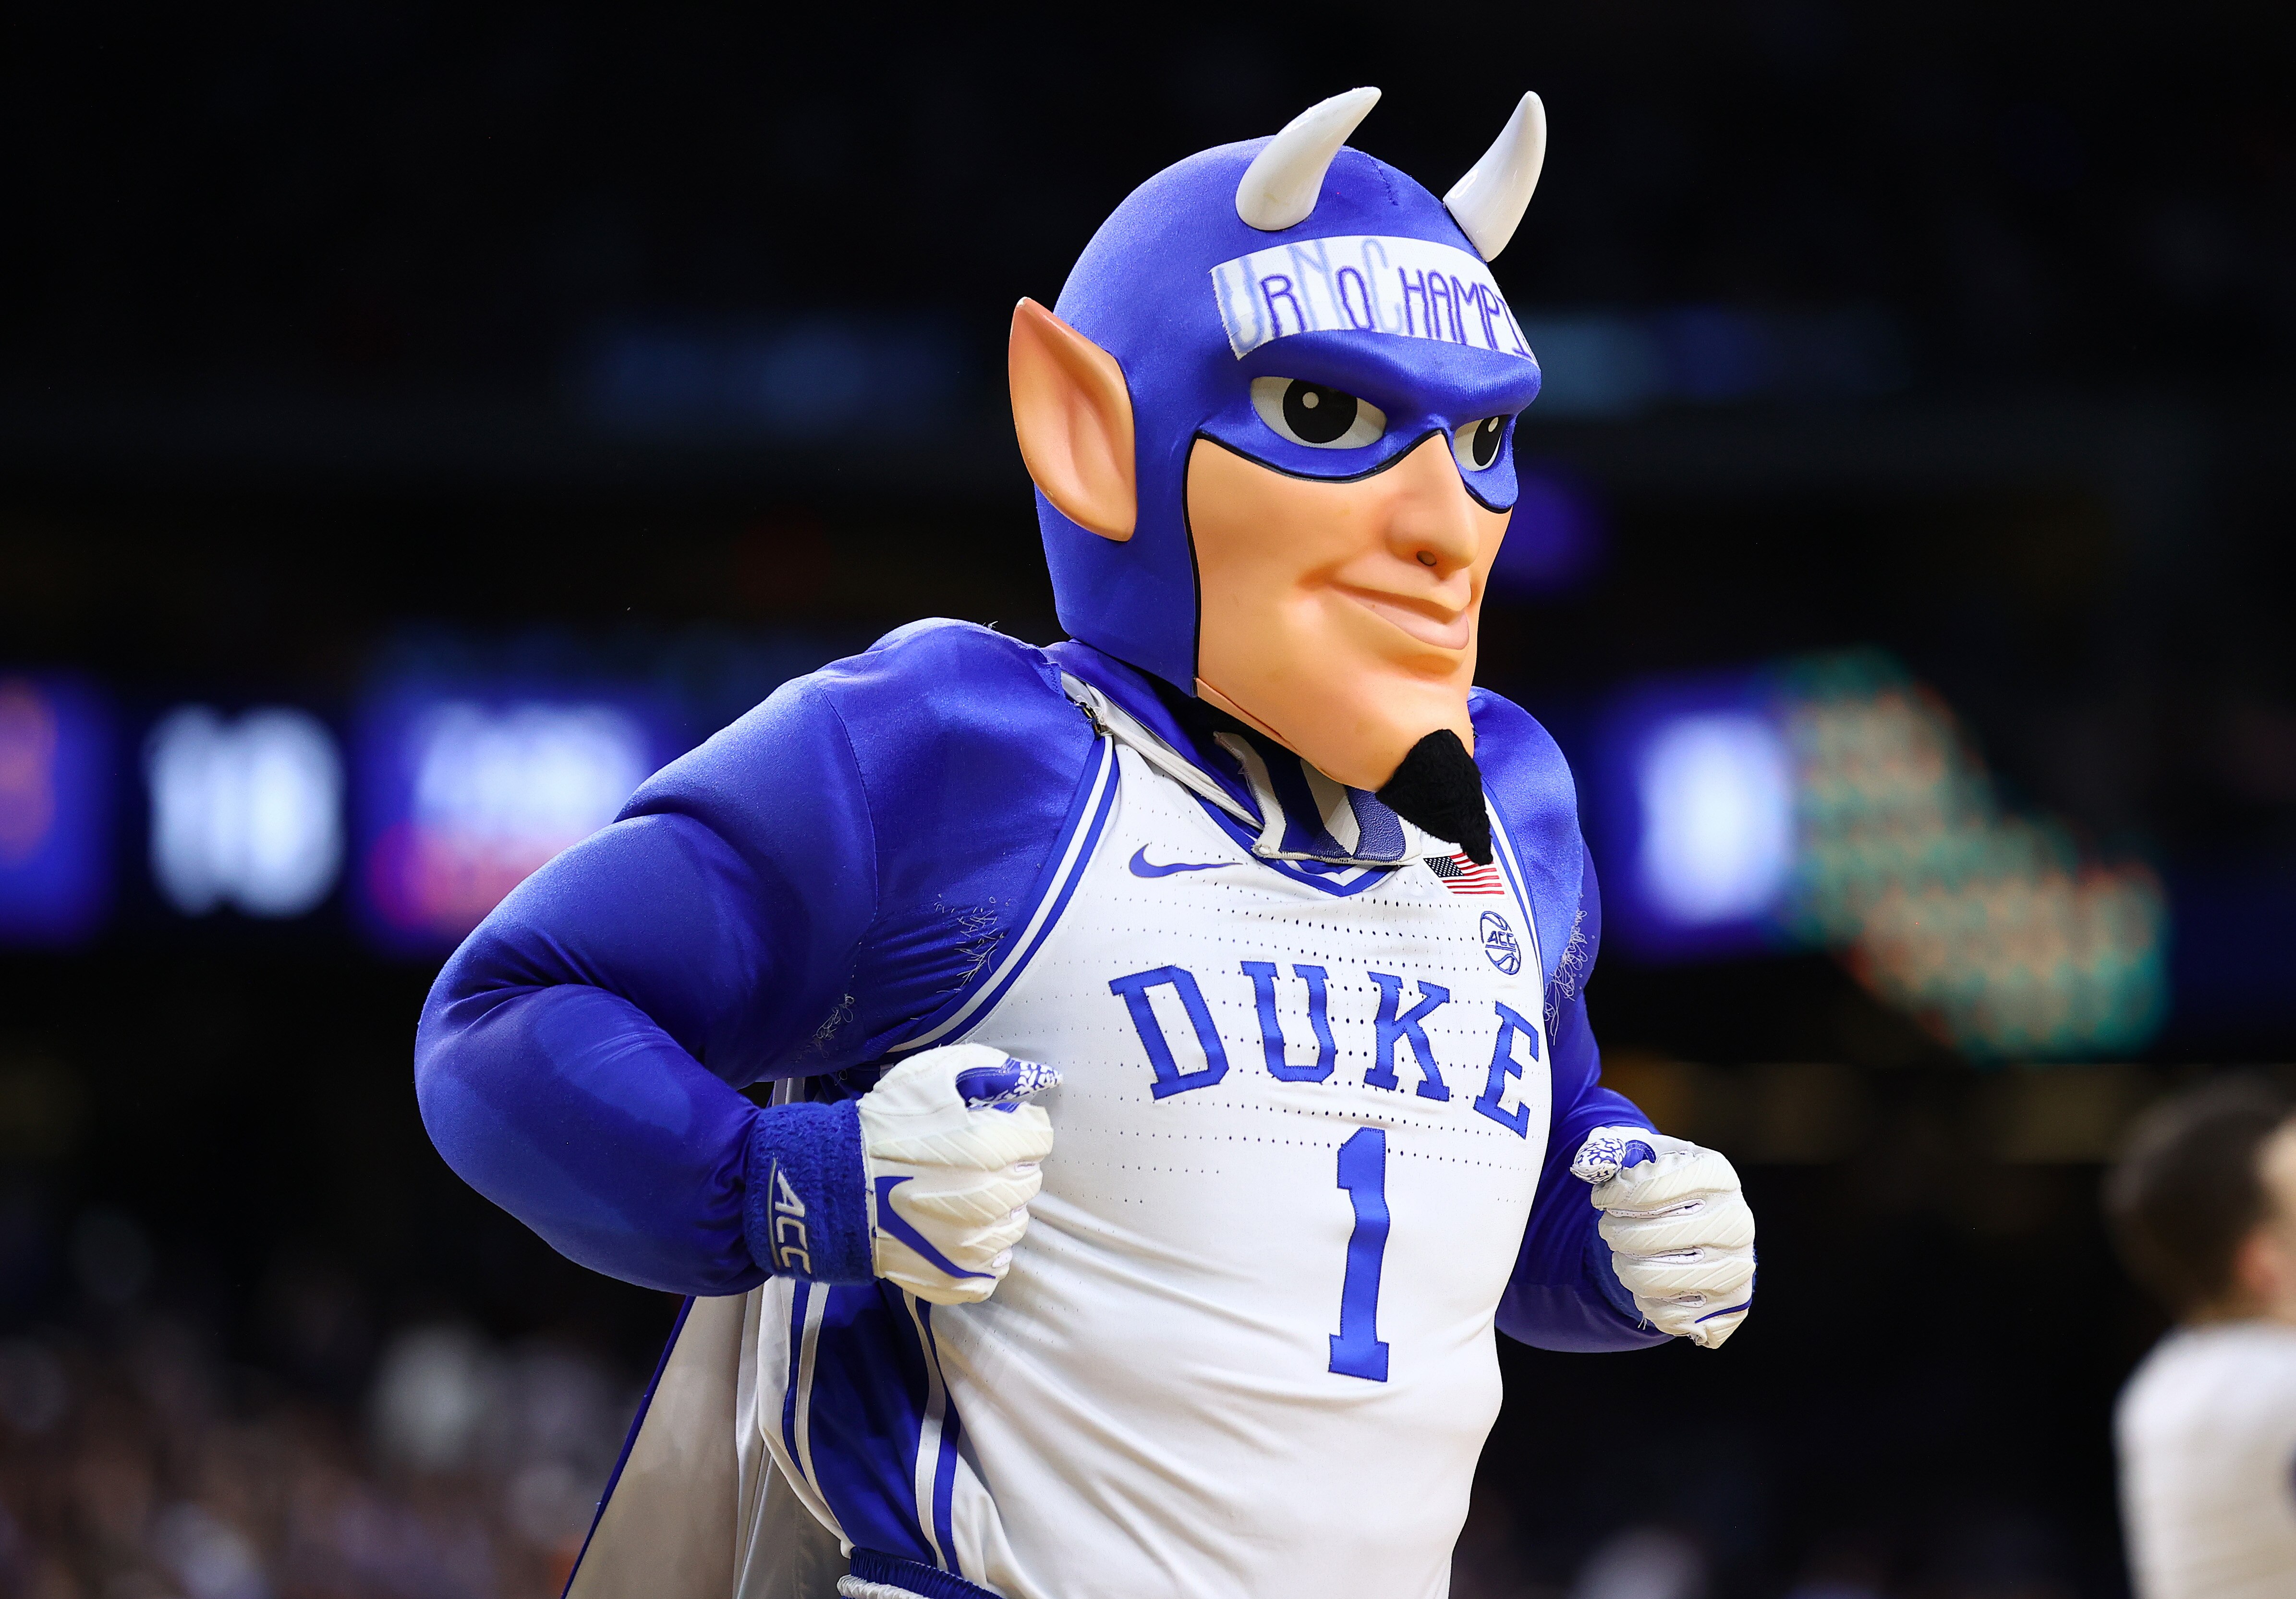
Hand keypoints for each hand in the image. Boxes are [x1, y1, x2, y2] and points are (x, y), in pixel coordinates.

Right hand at [858, 1044, 1059, 1304]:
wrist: (829, 1186)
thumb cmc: (881, 1126)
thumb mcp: (931, 1075)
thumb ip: (992, 1069)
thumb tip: (1043, 1077)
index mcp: (990, 1148)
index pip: (1039, 1138)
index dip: (1018, 1128)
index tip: (994, 1127)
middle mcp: (990, 1200)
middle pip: (1029, 1181)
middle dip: (1010, 1166)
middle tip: (974, 1160)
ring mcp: (973, 1245)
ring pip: (1014, 1225)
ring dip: (999, 1209)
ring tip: (962, 1195)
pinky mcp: (956, 1277)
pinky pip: (992, 1270)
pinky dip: (984, 1253)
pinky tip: (959, 1234)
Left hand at [1571, 1126, 1754, 1348]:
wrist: (1709, 1228)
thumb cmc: (1668, 1187)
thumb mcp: (1647, 1156)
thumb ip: (1615, 1150)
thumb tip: (1589, 1164)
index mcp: (1717, 1176)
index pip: (1648, 1189)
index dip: (1613, 1196)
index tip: (1602, 1198)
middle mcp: (1735, 1221)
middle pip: (1647, 1238)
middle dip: (1614, 1233)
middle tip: (1610, 1228)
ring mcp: (1736, 1267)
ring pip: (1652, 1279)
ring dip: (1624, 1267)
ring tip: (1624, 1254)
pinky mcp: (1730, 1306)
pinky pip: (1666, 1314)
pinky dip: (1645, 1299)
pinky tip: (1649, 1281)